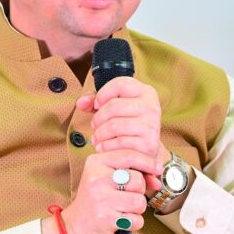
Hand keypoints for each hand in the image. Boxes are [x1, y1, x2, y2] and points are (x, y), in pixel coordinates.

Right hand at [60, 149, 160, 233]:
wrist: (75, 227)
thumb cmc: (94, 202)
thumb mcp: (105, 178)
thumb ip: (129, 172)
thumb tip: (157, 176)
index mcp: (96, 163)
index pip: (129, 155)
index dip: (148, 162)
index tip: (157, 168)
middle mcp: (97, 178)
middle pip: (138, 180)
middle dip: (139, 192)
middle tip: (125, 197)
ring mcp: (101, 198)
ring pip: (139, 201)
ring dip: (136, 209)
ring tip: (122, 210)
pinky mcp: (106, 218)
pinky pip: (136, 219)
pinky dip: (133, 223)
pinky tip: (120, 221)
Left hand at [76, 77, 167, 193]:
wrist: (145, 149)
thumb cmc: (128, 124)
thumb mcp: (115, 108)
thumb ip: (96, 101)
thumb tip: (81, 102)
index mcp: (146, 92)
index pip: (120, 84)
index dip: (103, 93)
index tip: (97, 104)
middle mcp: (152, 106)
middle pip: (114, 106)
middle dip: (98, 118)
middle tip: (94, 125)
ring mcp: (151, 125)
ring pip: (114, 125)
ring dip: (99, 134)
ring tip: (97, 138)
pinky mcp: (148, 143)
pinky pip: (119, 142)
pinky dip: (106, 146)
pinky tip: (103, 146)